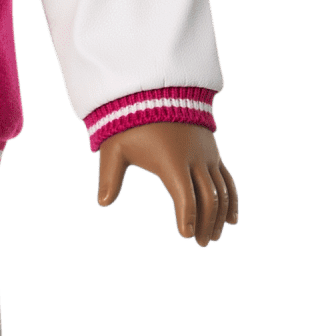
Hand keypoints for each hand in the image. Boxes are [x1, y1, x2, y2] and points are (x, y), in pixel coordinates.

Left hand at [95, 122, 238, 247]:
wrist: (156, 91)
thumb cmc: (131, 122)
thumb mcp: (115, 148)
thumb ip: (109, 177)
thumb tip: (102, 202)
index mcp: (172, 162)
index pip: (186, 197)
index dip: (188, 218)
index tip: (187, 236)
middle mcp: (195, 160)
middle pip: (209, 198)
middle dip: (207, 223)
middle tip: (201, 243)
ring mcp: (207, 155)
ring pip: (222, 191)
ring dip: (221, 216)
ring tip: (215, 236)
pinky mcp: (212, 152)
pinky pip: (227, 179)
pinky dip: (232, 199)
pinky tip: (232, 219)